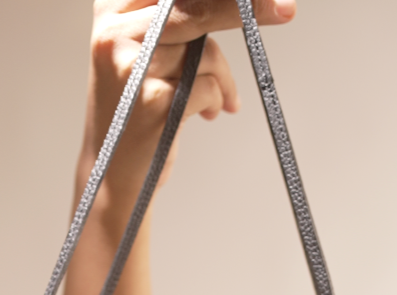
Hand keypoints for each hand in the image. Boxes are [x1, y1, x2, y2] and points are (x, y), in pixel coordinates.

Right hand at [83, 0, 295, 210]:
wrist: (112, 175)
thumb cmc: (136, 109)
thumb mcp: (145, 54)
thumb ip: (177, 22)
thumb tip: (240, 4)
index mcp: (110, 11)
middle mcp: (114, 33)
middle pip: (193, 6)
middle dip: (244, 8)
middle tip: (285, 9)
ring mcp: (132, 68)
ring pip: (205, 51)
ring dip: (224, 77)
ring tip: (221, 101)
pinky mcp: (153, 103)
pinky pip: (208, 85)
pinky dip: (217, 99)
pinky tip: (207, 114)